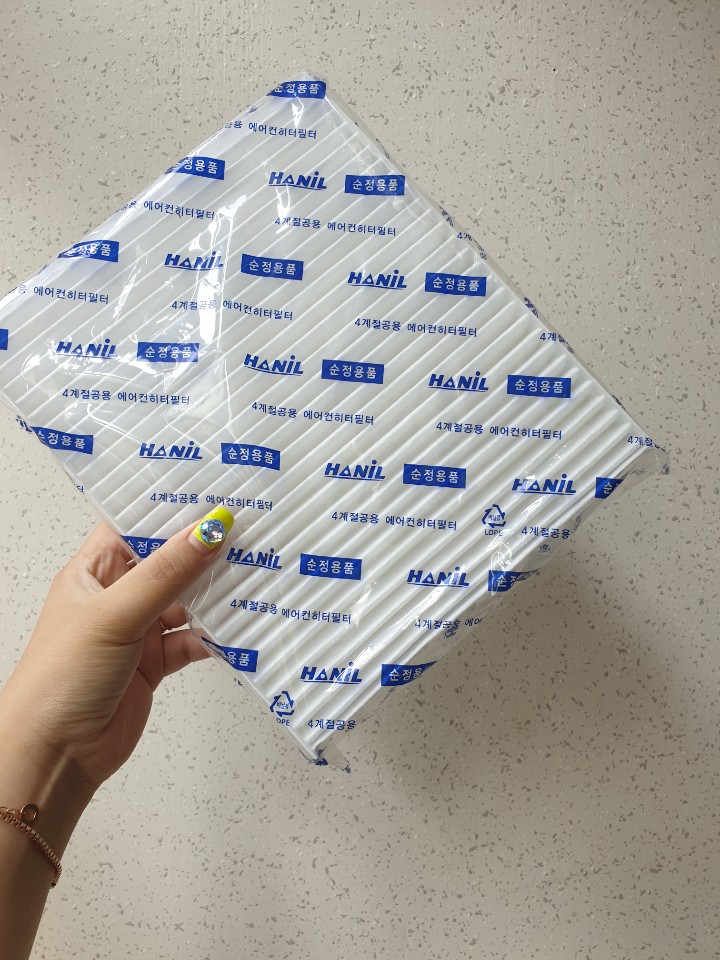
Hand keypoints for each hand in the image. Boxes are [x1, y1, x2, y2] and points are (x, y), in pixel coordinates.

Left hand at [0, 507, 233, 794]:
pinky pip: (193, 641)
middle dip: (203, 550)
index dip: (169, 509)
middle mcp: (116, 596)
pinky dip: (215, 637)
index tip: (212, 494)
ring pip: (186, 600)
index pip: (134, 525)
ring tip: (252, 574)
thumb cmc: (60, 678)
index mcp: (93, 571)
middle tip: (246, 530)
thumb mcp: (115, 614)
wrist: (55, 754)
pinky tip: (236, 629)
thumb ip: (165, 573)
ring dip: (214, 593)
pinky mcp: (154, 664)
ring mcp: (137, 630)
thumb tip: (207, 531)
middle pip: (167, 561)